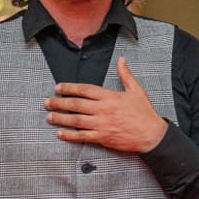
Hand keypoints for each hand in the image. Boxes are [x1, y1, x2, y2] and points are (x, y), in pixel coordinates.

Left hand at [45, 56, 166, 152]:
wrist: (152, 135)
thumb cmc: (145, 113)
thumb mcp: (137, 90)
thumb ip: (126, 75)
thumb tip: (121, 60)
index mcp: (109, 96)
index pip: (85, 89)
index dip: (70, 88)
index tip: (58, 88)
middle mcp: (103, 109)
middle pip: (76, 104)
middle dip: (59, 103)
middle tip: (47, 102)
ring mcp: (102, 124)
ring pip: (76, 120)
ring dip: (61, 118)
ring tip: (49, 116)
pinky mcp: (103, 138)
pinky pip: (82, 136)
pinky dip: (70, 136)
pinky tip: (60, 134)